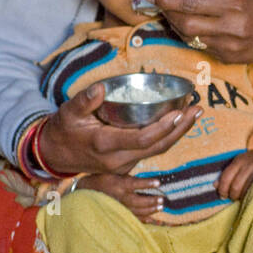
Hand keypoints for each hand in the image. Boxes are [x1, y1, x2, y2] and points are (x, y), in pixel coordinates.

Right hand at [39, 83, 201, 175]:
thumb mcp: (67, 112)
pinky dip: (167, 137)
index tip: (178, 113)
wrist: (54, 156)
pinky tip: (178, 123)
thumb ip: (84, 100)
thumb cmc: (62, 130)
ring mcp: (123, 165)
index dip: (162, 128)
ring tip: (194, 114)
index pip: (141, 140)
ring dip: (178, 133)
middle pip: (157, 147)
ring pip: (158, 151)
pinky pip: (151, 151)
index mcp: (104, 145)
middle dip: (180, 129)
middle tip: (197, 110)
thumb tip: (101, 87)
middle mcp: (118, 159)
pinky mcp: (127, 165)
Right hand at [76, 173, 164, 222]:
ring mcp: (118, 207)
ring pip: (136, 211)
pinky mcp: (118, 214)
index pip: (134, 184)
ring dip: (150, 210)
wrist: (84, 192)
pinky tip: (152, 219)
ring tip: (160, 206)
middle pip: (137, 201)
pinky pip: (132, 218)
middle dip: (151, 201)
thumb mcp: (112, 172)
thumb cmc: (101, 179)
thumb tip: (143, 171)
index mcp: (118, 184)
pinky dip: (142, 220)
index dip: (147, 183)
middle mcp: (119, 197)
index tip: (158, 182)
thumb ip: (126, 173)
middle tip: (162, 199)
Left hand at [155, 0, 252, 68]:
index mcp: (235, 5)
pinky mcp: (226, 57)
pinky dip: (190, 34)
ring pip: (190, 36)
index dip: (168, 0)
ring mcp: (228, 45)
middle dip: (168, 13)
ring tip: (173, 13)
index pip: (193, 3)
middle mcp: (232, 27)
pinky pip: (200, 45)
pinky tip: (191, 25)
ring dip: (176, 24)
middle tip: (160, 5)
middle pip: (186, 23)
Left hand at [217, 145, 252, 200]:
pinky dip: (251, 195)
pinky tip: (250, 196)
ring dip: (241, 197)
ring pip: (246, 190)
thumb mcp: (238, 162)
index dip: (223, 189)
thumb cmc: (252, 160)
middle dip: (232, 195)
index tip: (223, 195)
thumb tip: (215, 186)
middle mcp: (249, 166)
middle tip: (232, 198)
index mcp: (239, 161)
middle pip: (236, 186)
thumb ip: (227, 173)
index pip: (226, 177)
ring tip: (241, 197)